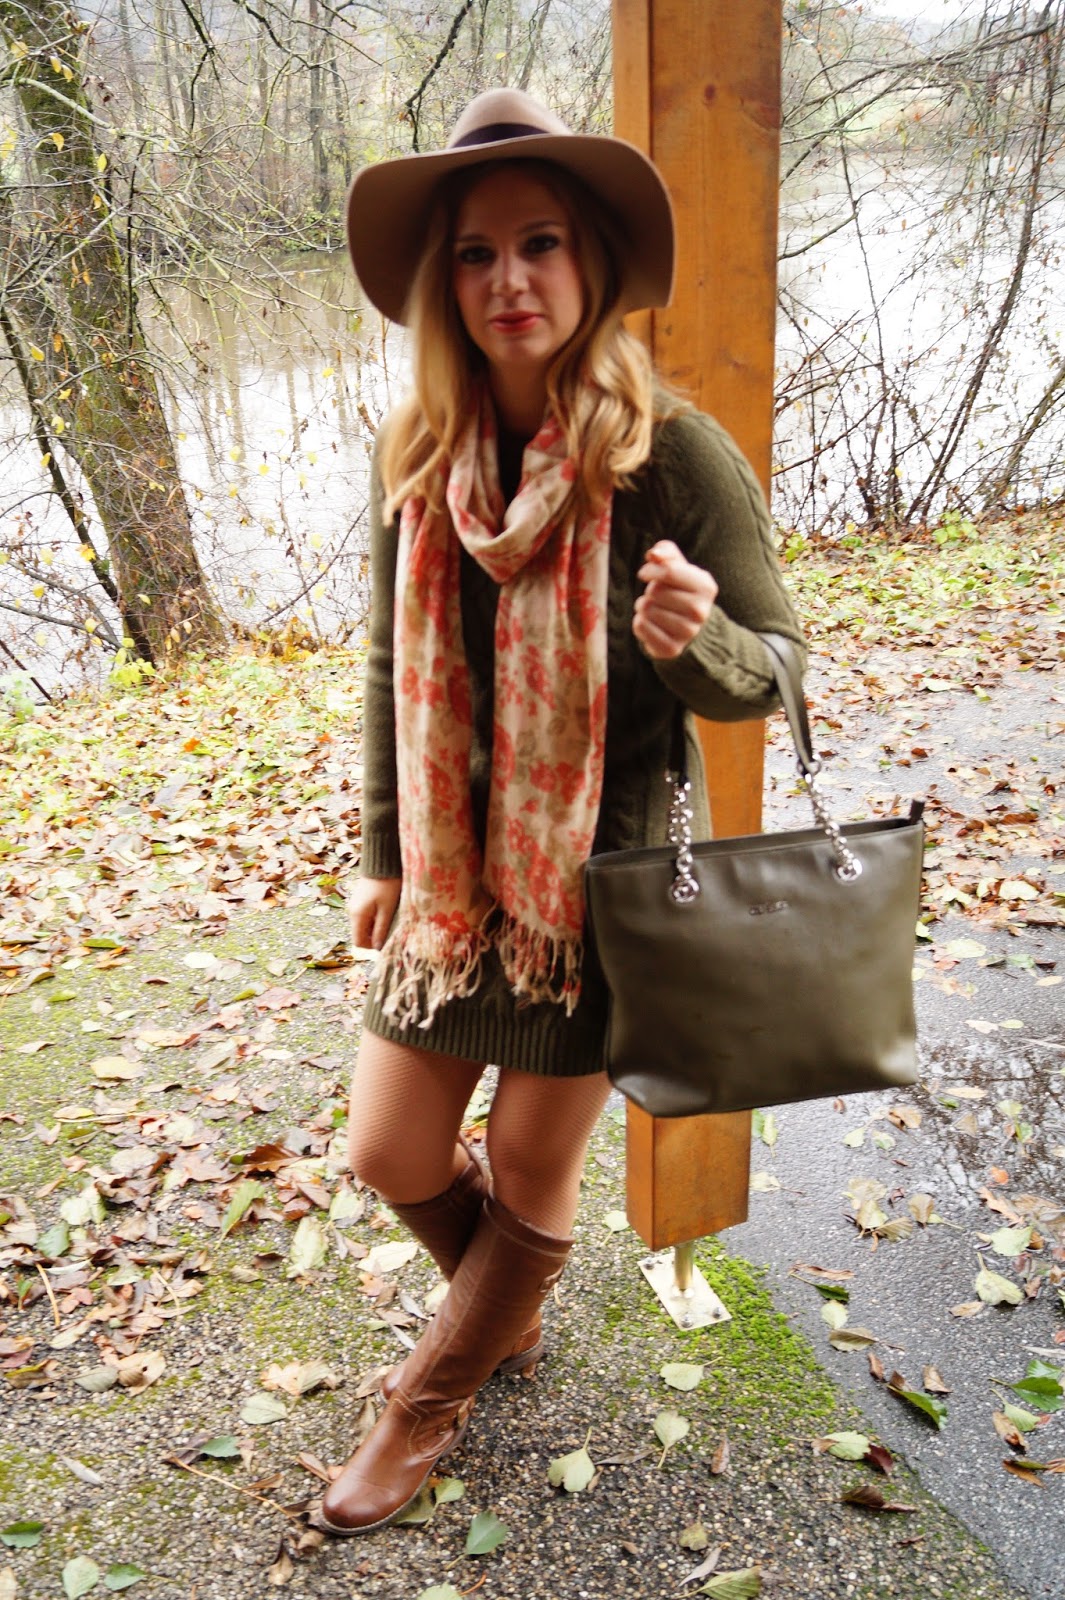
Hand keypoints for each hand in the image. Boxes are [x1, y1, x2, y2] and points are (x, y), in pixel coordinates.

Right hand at [347, 877, 400, 951]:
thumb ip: (381, 929)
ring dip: (376, 927)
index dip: (371, 947)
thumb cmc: (387, 885)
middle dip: (374, 937)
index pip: (358, 942)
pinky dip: (375, 918)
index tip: (386, 943)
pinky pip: (366, 916)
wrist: (382, 861)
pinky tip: (386, 911)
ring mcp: (355, 905)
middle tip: (391, 930)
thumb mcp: (387, 909)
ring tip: (390, 919)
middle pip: (361, 934)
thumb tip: (377, 947)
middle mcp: (353, 912)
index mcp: (358, 916)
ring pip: (364, 925)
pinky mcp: (360, 900)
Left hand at [632, 540, 718, 659]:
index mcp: (706, 587)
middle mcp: (700, 611)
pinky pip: (640, 626)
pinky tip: (651, 623)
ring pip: (646, 609)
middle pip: (655, 591)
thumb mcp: (677, 567)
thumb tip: (654, 554)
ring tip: (656, 609)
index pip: (668, 571)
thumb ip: (666, 552)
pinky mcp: (671, 648)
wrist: (687, 628)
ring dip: (643, 606)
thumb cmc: (678, 590)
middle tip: (657, 596)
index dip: (650, 570)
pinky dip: (639, 622)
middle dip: (650, 590)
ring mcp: (688, 632)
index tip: (645, 573)